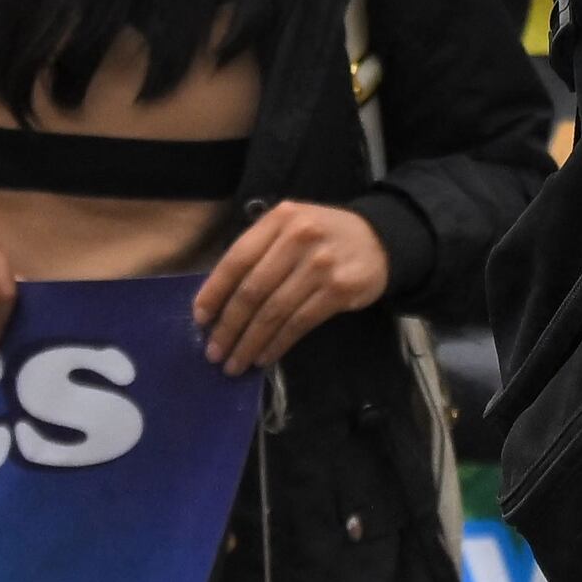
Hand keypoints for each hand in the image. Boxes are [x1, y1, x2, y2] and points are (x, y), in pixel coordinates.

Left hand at [193, 201, 391, 372]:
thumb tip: (218, 303)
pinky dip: (277, 344)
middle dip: (229, 327)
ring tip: (235, 363)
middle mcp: (300, 237)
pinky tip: (264, 356)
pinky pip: (298, 323)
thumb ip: (259, 254)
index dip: (214, 292)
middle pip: (252, 290)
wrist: (380, 239)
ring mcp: (321, 264)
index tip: (200, 319)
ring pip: (273, 312)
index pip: (237, 259)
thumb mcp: (290, 229)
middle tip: (214, 352)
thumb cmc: (323, 237)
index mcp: (280, 219)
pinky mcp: (339, 289)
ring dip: (249, 342)